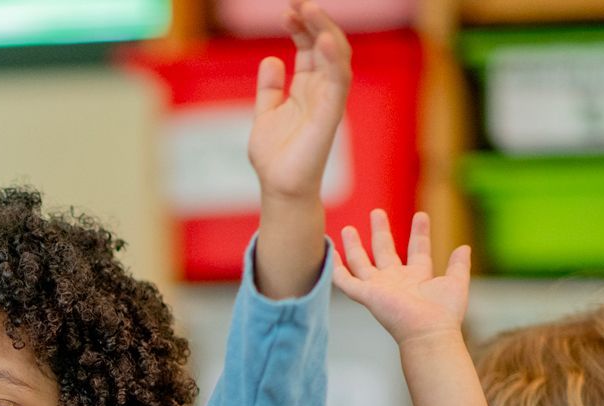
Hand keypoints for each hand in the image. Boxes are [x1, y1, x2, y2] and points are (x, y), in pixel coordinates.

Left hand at [248, 1, 351, 202]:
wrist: (279, 189)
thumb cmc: (275, 157)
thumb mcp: (265, 114)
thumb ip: (269, 89)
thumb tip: (271, 59)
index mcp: (306, 89)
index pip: (309, 47)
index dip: (301, 26)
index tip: (287, 9)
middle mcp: (321, 91)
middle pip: (325, 45)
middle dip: (314, 21)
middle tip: (299, 1)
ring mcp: (328, 102)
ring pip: (337, 57)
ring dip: (326, 31)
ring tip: (311, 9)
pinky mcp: (330, 116)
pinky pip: (338, 82)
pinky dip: (333, 60)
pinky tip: (323, 40)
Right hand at [334, 210, 471, 345]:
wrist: (428, 330)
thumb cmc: (444, 313)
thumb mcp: (455, 283)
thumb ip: (458, 265)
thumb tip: (464, 247)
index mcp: (417, 278)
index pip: (417, 250)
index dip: (419, 233)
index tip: (421, 215)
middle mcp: (395, 281)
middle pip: (384, 252)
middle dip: (380, 231)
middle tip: (376, 212)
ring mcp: (378, 287)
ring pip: (361, 263)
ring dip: (354, 245)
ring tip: (349, 227)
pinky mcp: (365, 294)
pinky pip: (345, 280)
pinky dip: (335, 268)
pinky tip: (329, 254)